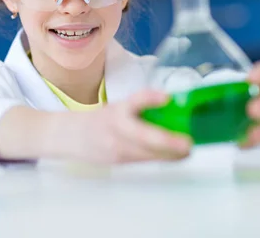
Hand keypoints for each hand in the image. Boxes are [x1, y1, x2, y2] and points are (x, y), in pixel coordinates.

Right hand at [61, 90, 191, 163]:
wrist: (71, 137)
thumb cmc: (101, 121)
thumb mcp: (118, 108)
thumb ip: (142, 108)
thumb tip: (174, 107)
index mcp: (118, 110)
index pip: (134, 101)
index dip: (150, 98)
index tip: (166, 97)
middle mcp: (116, 128)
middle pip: (143, 136)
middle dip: (168, 141)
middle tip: (188, 143)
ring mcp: (116, 147)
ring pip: (148, 153)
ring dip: (171, 153)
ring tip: (188, 150)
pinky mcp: (120, 161)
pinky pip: (145, 160)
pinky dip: (163, 158)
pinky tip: (176, 156)